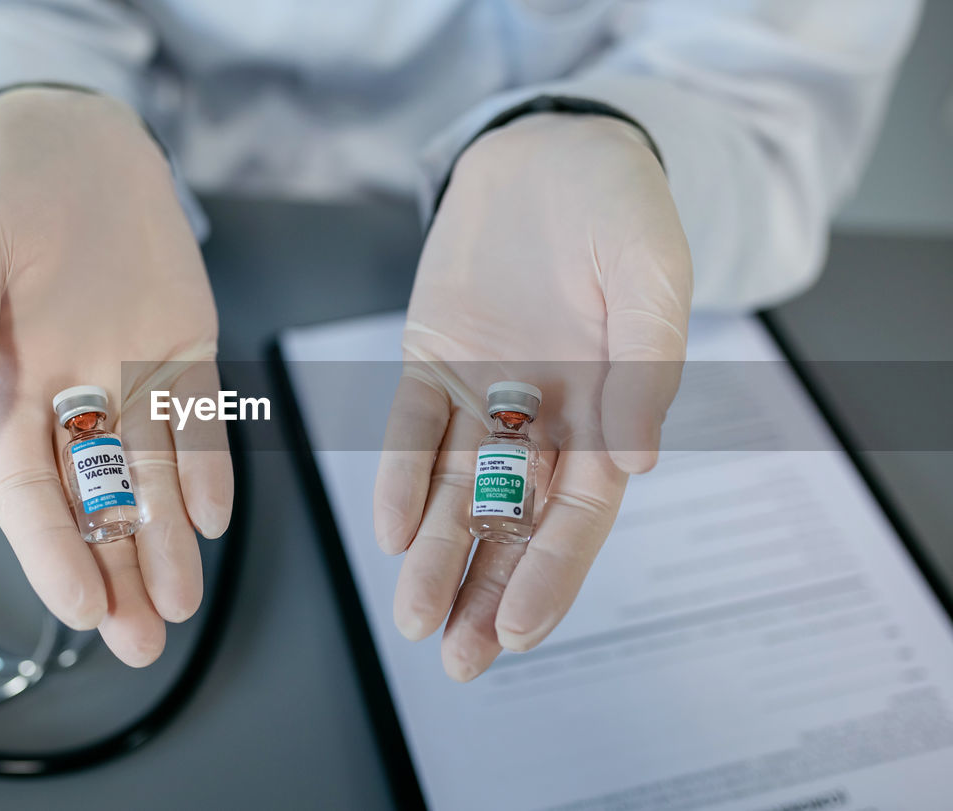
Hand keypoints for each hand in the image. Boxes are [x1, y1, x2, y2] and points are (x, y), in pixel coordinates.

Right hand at [0, 88, 231, 666]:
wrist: (71, 132)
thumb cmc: (0, 187)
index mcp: (10, 387)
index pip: (28, 492)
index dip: (53, 554)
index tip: (81, 610)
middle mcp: (75, 394)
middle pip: (95, 502)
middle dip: (117, 571)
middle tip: (142, 641)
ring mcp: (135, 372)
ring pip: (152, 475)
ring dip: (166, 540)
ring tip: (179, 603)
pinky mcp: (187, 343)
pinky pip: (200, 414)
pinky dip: (208, 463)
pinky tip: (212, 515)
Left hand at [374, 113, 691, 680]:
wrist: (550, 150)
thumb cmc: (621, 210)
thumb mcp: (652, 278)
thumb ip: (646, 367)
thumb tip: (636, 461)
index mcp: (606, 413)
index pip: (576, 516)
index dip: (550, 576)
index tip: (520, 632)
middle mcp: (542, 420)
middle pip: (511, 524)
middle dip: (485, 592)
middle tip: (458, 660)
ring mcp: (483, 395)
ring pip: (456, 492)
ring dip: (436, 556)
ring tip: (415, 618)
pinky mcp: (431, 361)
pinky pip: (412, 428)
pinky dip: (401, 475)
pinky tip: (393, 528)